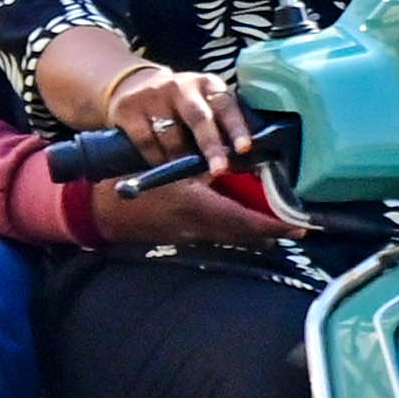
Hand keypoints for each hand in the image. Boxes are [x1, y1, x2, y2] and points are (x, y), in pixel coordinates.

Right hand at [111, 64, 256, 177]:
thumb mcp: (204, 106)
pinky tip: (162, 164)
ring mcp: (153, 96)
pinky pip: (146, 142)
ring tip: (187, 173)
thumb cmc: (181, 106)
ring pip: (171, 135)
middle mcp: (182, 86)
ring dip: (181, 159)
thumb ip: (219, 130)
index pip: (226, 106)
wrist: (132, 84)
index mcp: (208, 85)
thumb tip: (238, 166)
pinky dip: (157, 158)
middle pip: (199, 118)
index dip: (236, 128)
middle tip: (219, 170)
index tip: (244, 149)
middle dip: (211, 146)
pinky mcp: (128, 109)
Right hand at [119, 174, 293, 246]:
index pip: (245, 221)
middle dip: (272, 232)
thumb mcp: (170, 167)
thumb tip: (237, 160)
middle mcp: (197, 227)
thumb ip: (203, 166)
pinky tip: (250, 227)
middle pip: (244, 234)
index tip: (300, 226)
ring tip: (282, 227)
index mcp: (196, 208)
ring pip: (233, 237)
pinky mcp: (183, 237)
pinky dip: (239, 232)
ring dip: (258, 234)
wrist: (98, 209)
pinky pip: (220, 236)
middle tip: (300, 228)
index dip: (274, 226)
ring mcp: (189, 236)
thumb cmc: (130, 180)